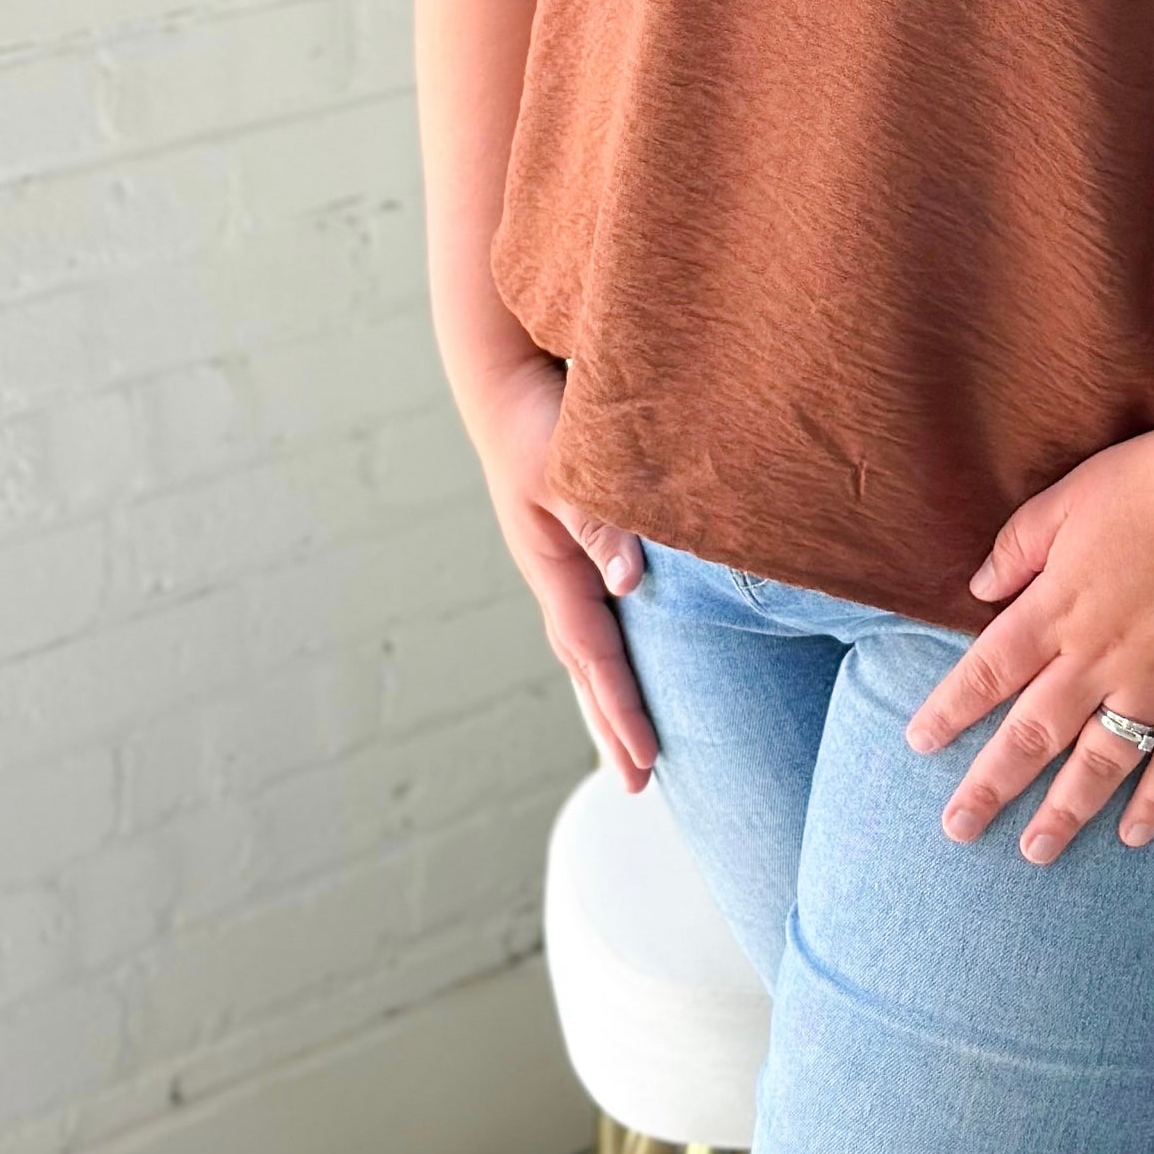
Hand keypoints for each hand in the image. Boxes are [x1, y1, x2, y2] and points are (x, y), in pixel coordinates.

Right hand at [463, 352, 657, 789]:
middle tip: (637, 783)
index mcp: (551, 563)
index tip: (646, 764)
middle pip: (586, 662)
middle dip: (611, 722)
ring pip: (590, 639)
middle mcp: (554, 569)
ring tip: (634, 742)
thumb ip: (599, 522)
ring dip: (611, 691)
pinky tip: (632, 655)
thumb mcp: (566, 468)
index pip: (592, 653)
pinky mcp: (573, 534)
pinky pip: (599, 606)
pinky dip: (615, 645)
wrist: (507, 370)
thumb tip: (629, 587)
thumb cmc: (540, 414)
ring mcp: (560, 555)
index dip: (620, 709)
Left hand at [905, 425, 1153, 861]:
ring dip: (1065, 811)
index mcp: (1057, 606)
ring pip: (1101, 761)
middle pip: (1033, 732)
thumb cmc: (1151, 481)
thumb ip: (1018, 546)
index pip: (988, 671)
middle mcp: (1099, 655)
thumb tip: (979, 589)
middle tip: (958, 829)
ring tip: (1035, 852)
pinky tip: (1134, 835)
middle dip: (991, 785)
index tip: (919, 745)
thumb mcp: (1067, 496)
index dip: (950, 711)